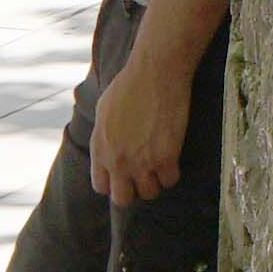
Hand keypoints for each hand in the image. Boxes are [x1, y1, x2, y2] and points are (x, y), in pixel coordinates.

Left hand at [90, 37, 197, 202]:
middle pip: (123, 199)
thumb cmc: (129, 85)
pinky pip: (170, 181)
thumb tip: (107, 149)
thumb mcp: (103, 111)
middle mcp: (118, 161)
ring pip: (149, 193)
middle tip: (143, 174)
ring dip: (155, 181)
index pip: (101, 186)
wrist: (155, 73)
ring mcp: (142, 162)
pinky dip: (172, 172)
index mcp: (100, 149)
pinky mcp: (166, 158)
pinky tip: (172, 157)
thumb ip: (103, 137)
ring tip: (159, 165)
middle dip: (133, 189)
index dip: (114, 182)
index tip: (124, 174)